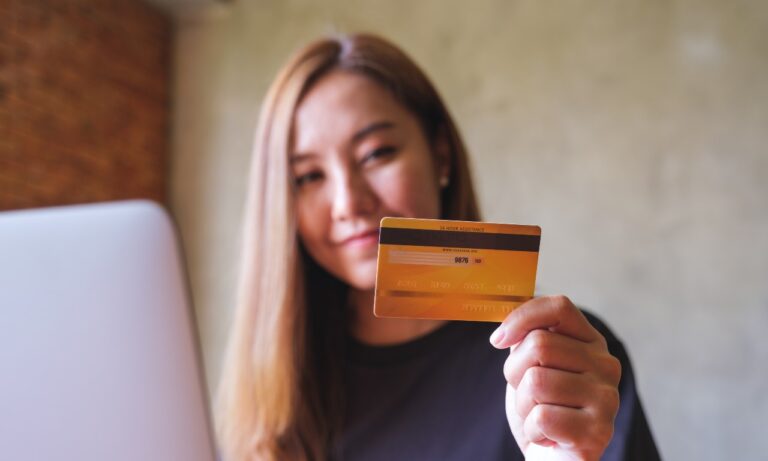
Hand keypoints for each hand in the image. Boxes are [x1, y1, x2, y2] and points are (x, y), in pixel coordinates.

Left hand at [490, 295, 620, 460]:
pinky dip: (533, 430)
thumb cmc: (542, 409)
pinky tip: (547, 437)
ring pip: (536, 381)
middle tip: (526, 395)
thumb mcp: (530, 365)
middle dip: (514, 373)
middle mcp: (606, 365)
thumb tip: (504, 312)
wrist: (553, 459)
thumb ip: (525, 336)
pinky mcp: (599, 431)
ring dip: (523, 405)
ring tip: (539, 416)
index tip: (497, 340)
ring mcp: (607, 398)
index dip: (521, 317)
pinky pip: (542, 416)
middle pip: (538, 345)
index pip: (559, 307)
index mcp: (590, 343)